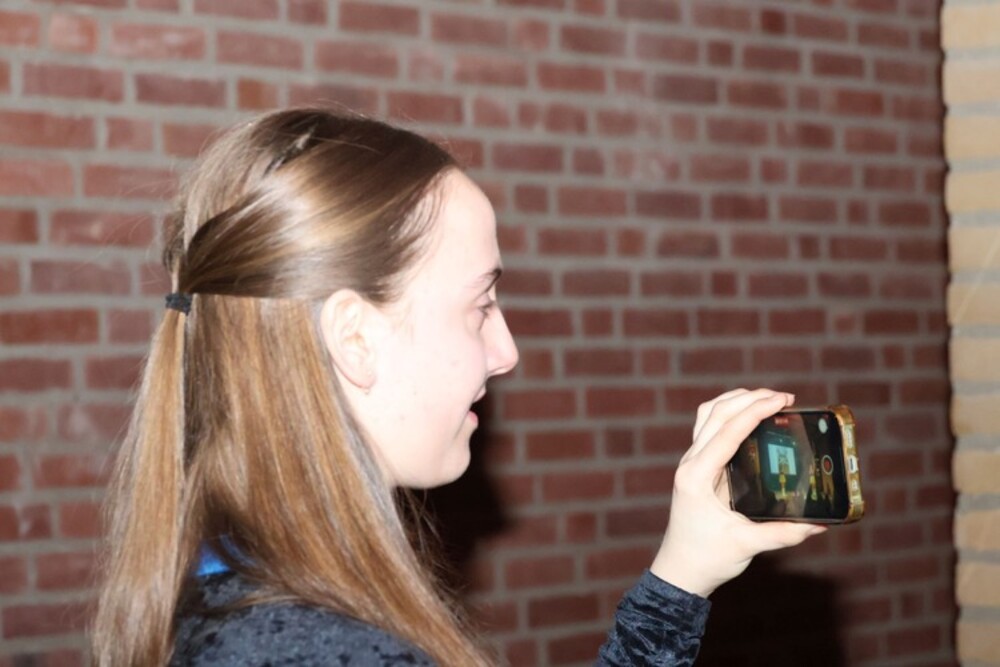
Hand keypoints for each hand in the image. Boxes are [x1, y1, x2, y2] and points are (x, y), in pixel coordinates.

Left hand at [650, 389, 825, 597]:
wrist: (680, 571)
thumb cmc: (707, 558)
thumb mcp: (746, 545)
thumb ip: (784, 534)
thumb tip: (820, 524)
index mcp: (696, 476)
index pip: (726, 432)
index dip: (755, 411)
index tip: (782, 400)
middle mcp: (689, 463)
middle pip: (715, 414)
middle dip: (749, 399)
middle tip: (784, 397)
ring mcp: (690, 463)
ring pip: (708, 416)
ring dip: (736, 401)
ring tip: (768, 399)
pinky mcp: (697, 467)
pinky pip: (710, 429)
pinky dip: (730, 416)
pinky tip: (751, 417)